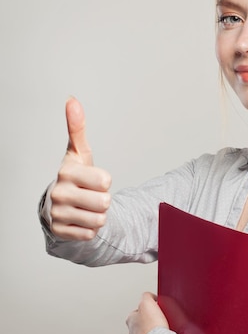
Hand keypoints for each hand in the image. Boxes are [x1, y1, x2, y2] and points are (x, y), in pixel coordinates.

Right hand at [49, 97, 111, 239]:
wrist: (56, 206)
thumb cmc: (74, 176)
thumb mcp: (78, 153)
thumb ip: (77, 128)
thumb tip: (72, 99)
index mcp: (67, 172)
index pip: (105, 180)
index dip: (104, 181)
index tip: (92, 179)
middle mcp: (59, 193)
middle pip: (104, 202)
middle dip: (103, 201)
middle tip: (90, 196)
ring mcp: (58, 214)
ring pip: (99, 220)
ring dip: (97, 216)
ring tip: (85, 208)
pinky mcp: (61, 232)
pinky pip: (91, 234)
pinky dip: (89, 229)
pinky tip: (79, 220)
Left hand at [126, 292, 168, 333]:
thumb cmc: (152, 327)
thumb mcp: (147, 302)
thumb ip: (146, 297)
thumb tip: (148, 295)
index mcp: (130, 320)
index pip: (136, 311)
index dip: (146, 309)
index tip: (154, 309)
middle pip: (139, 326)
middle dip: (148, 324)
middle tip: (158, 322)